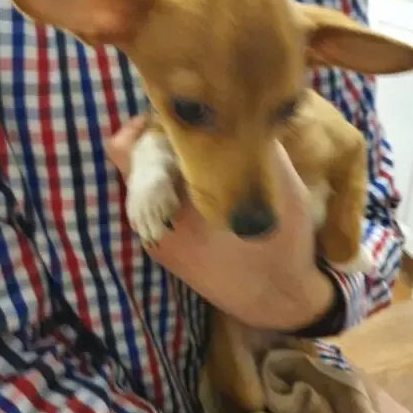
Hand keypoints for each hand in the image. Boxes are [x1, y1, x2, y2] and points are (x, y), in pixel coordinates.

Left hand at [106, 118, 333, 330]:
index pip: (132, 146)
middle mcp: (152, 222)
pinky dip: (171, 186)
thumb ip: (251, 144)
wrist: (280, 302)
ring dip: (167, 162)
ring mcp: (155, 239)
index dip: (156, 119)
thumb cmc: (281, 244)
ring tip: (205, 157)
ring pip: (144, 183)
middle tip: (198, 131)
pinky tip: (206, 187)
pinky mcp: (164, 249)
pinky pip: (154, 203)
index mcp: (171, 206)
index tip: (186, 112)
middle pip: (133, 162)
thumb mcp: (280, 186)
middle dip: (160, 138)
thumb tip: (230, 111)